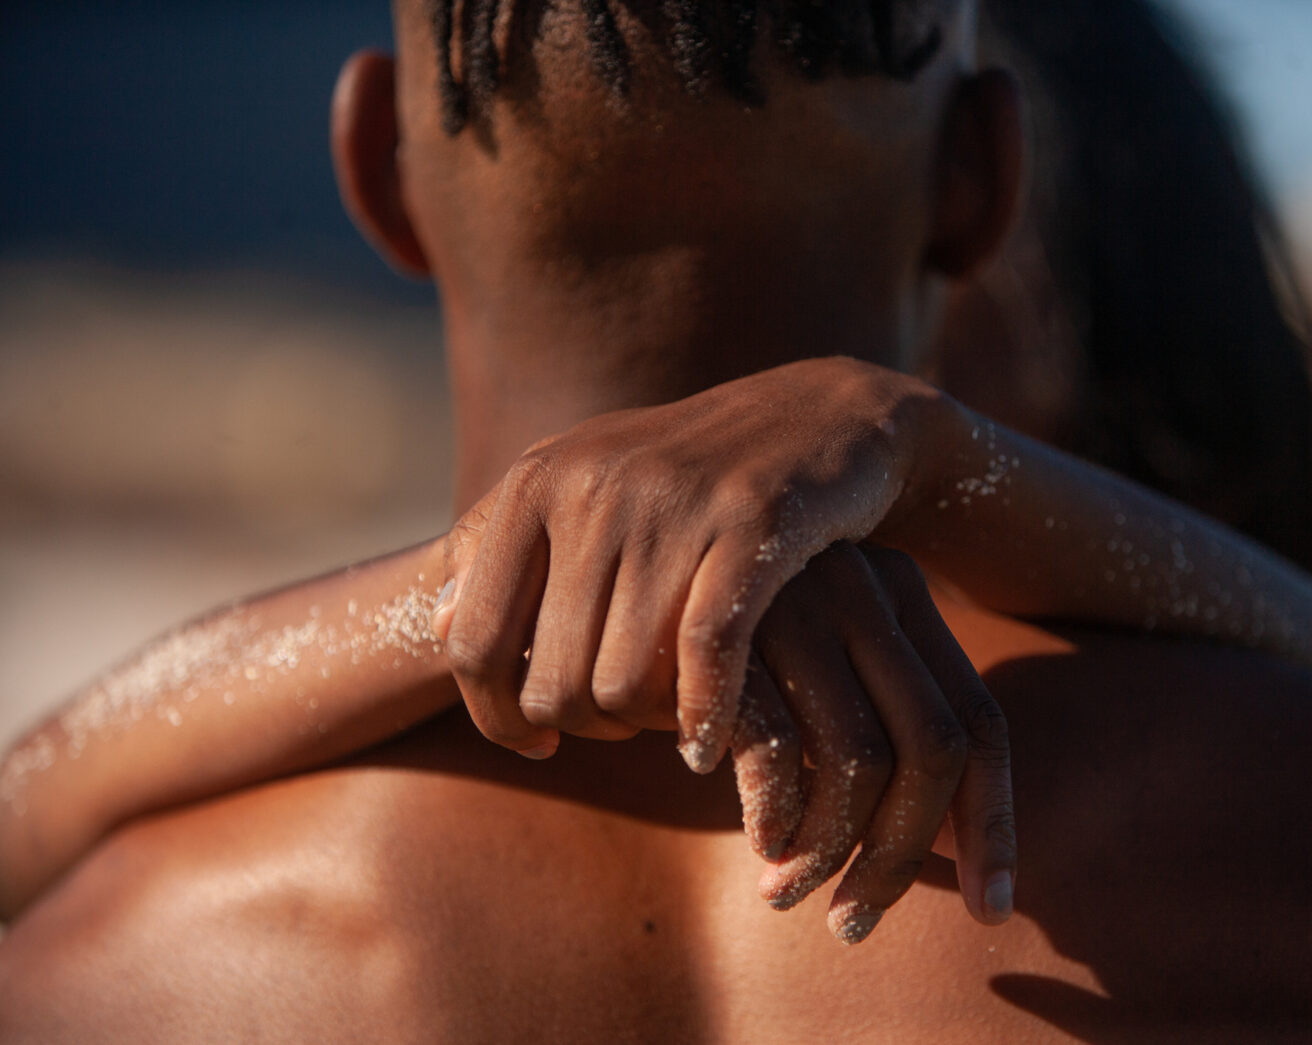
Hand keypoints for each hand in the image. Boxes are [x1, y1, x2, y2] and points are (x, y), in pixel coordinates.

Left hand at [433, 357, 951, 770]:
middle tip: (625, 726)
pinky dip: (704, 720)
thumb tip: (440, 625)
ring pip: (623, 682)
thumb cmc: (693, 477)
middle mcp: (591, 487)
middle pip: (552, 680)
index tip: (539, 745)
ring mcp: (672, 503)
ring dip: (648, 726)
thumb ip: (509, 551)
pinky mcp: (752, 523)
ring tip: (670, 719)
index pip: (473, 641)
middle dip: (588, 727)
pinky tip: (707, 745)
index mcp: (535, 483)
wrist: (822, 418)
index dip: (494, 717)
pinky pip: (705, 657)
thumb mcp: (588, 493)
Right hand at [734, 542, 1015, 942]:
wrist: (629, 576)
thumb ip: (890, 735)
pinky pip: (776, 753)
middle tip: (855, 924)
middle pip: (933, 749)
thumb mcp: (824, 671)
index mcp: (903, 594)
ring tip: (786, 895)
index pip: (981, 723)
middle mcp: (863, 588)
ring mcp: (797, 606)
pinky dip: (775, 819)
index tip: (990, 911)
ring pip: (860, 762)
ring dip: (829, 854)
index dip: (994, 826)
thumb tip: (963, 850)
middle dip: (903, 857)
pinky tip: (758, 844)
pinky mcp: (723, 638)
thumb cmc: (737, 645)